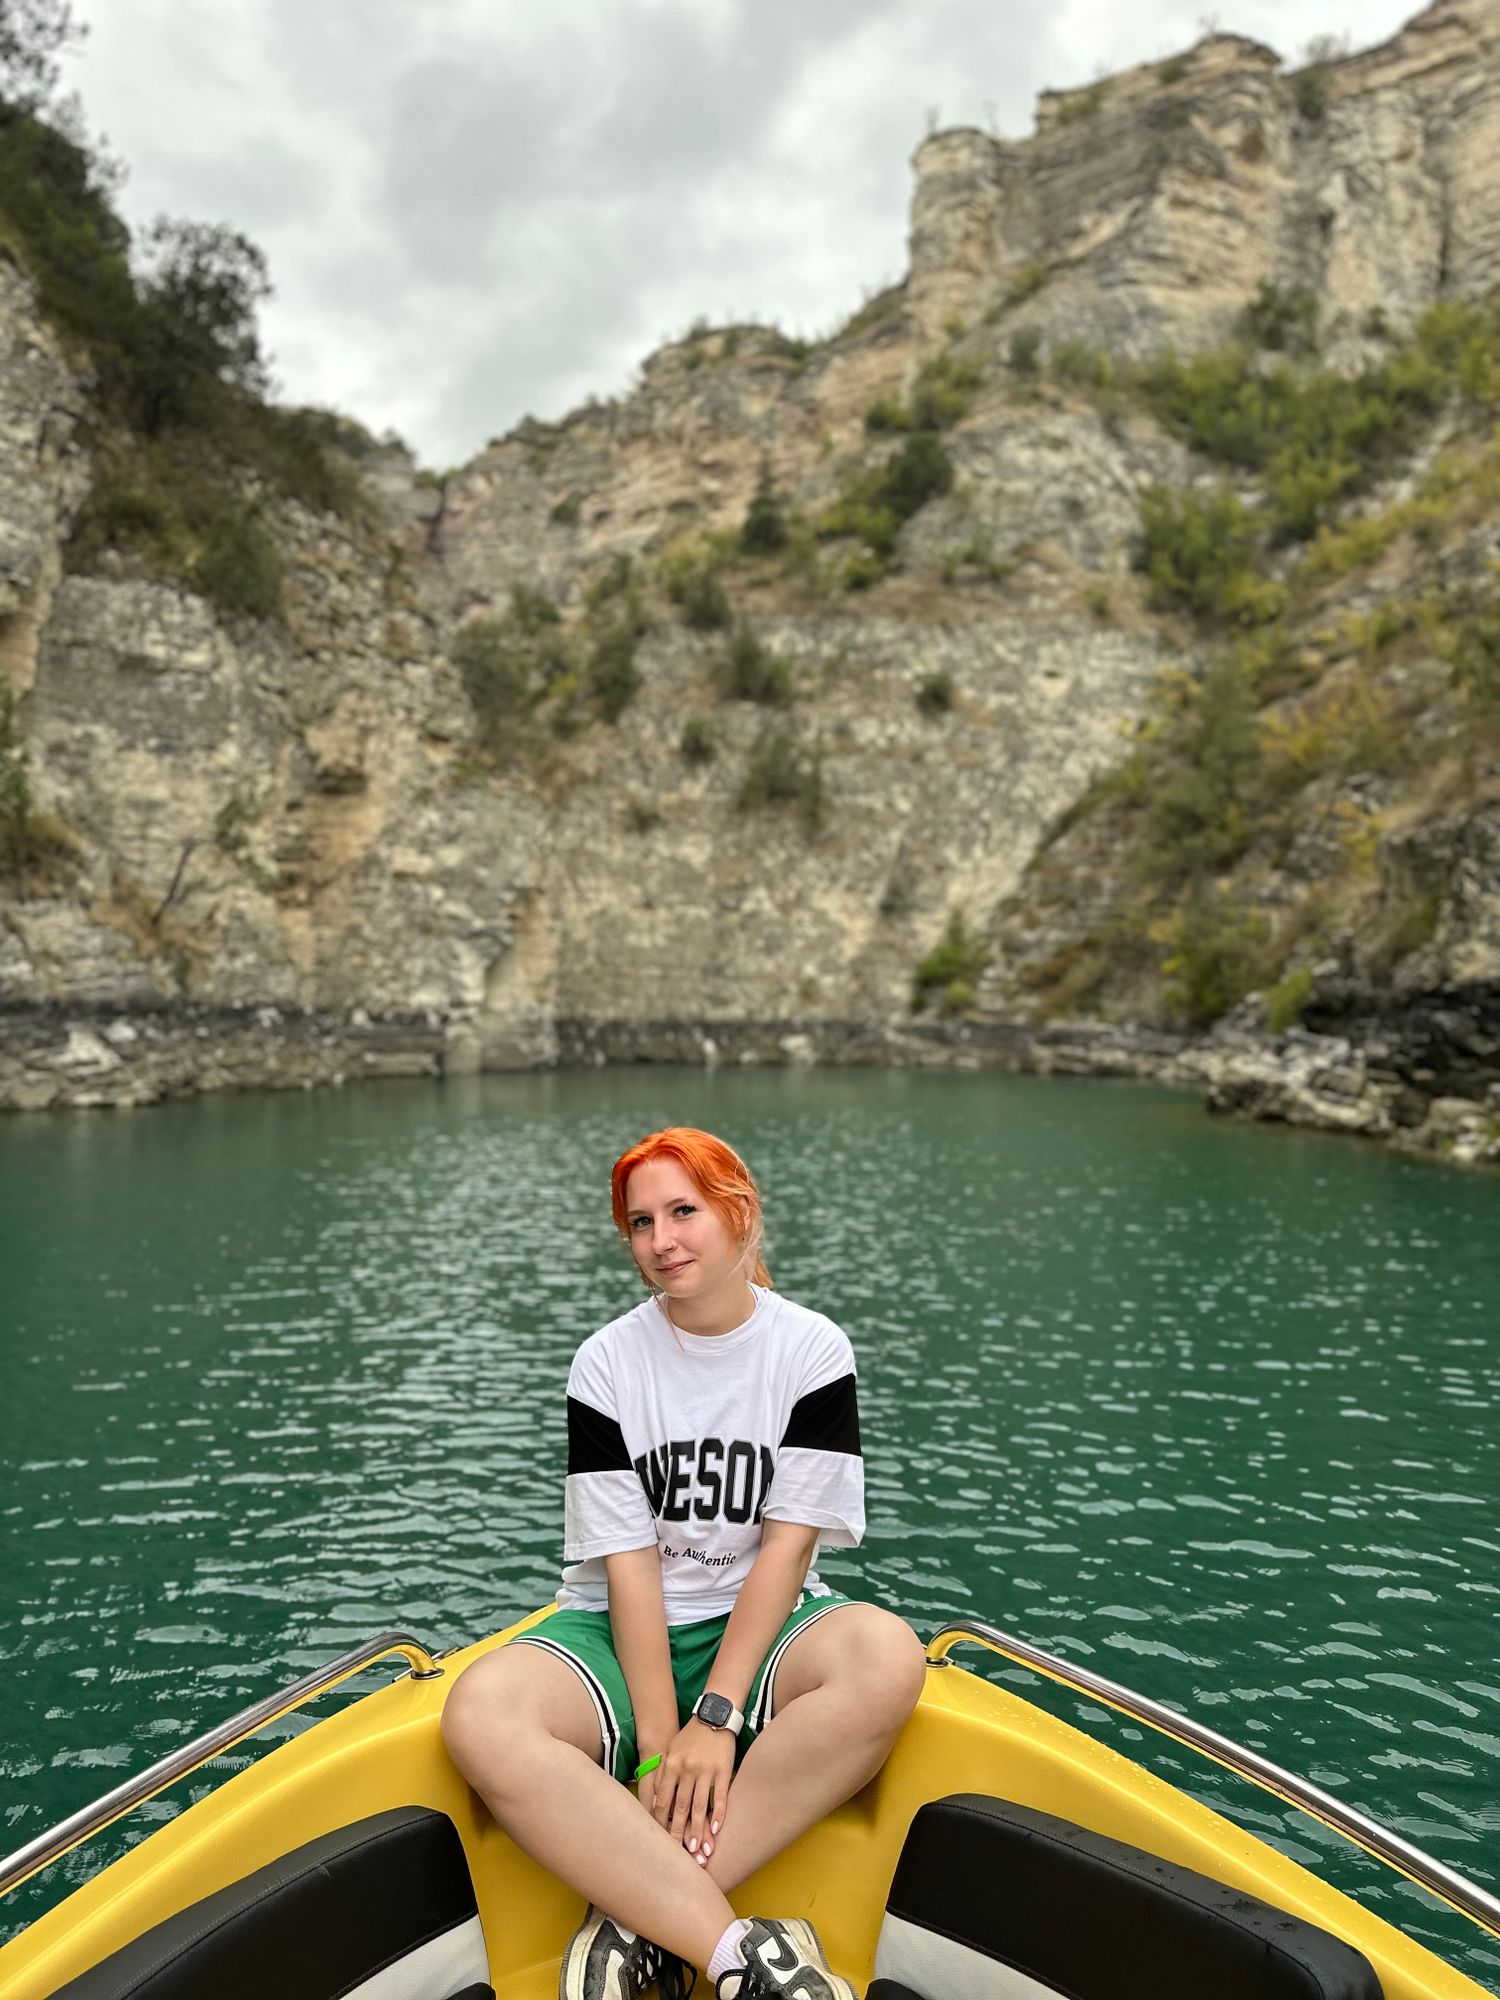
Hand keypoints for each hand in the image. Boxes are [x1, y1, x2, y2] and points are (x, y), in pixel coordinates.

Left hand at [646, 1716, 733, 1862]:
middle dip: (679, 1832)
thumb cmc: (690, 1737)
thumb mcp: (671, 1751)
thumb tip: (657, 1800)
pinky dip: (718, 1814)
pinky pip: (720, 1796)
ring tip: (696, 1848)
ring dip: (698, 1829)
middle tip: (679, 1854)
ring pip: (700, 1805)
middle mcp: (687, 1769)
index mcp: (672, 1765)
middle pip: (681, 1806)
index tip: (661, 1840)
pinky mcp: (723, 1770)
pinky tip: (717, 1829)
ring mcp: (706, 1770)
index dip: (662, 1821)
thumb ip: (663, 1775)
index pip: (664, 1800)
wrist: (713, 1716)